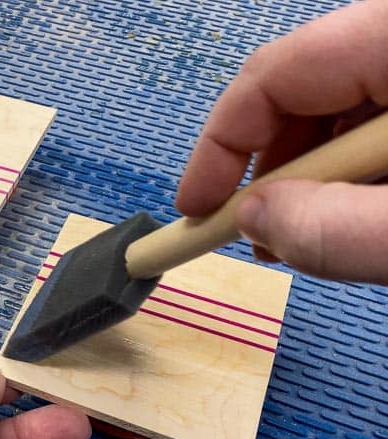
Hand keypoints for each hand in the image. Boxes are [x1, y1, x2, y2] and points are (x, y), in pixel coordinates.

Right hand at [175, 0, 387, 282]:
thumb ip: (336, 227)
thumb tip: (255, 219)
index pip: (276, 73)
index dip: (220, 144)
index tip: (195, 208)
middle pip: (303, 93)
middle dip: (267, 171)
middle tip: (254, 237)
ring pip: (338, 113)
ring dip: (309, 180)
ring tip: (307, 237)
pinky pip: (371, 127)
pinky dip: (349, 177)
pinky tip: (352, 215)